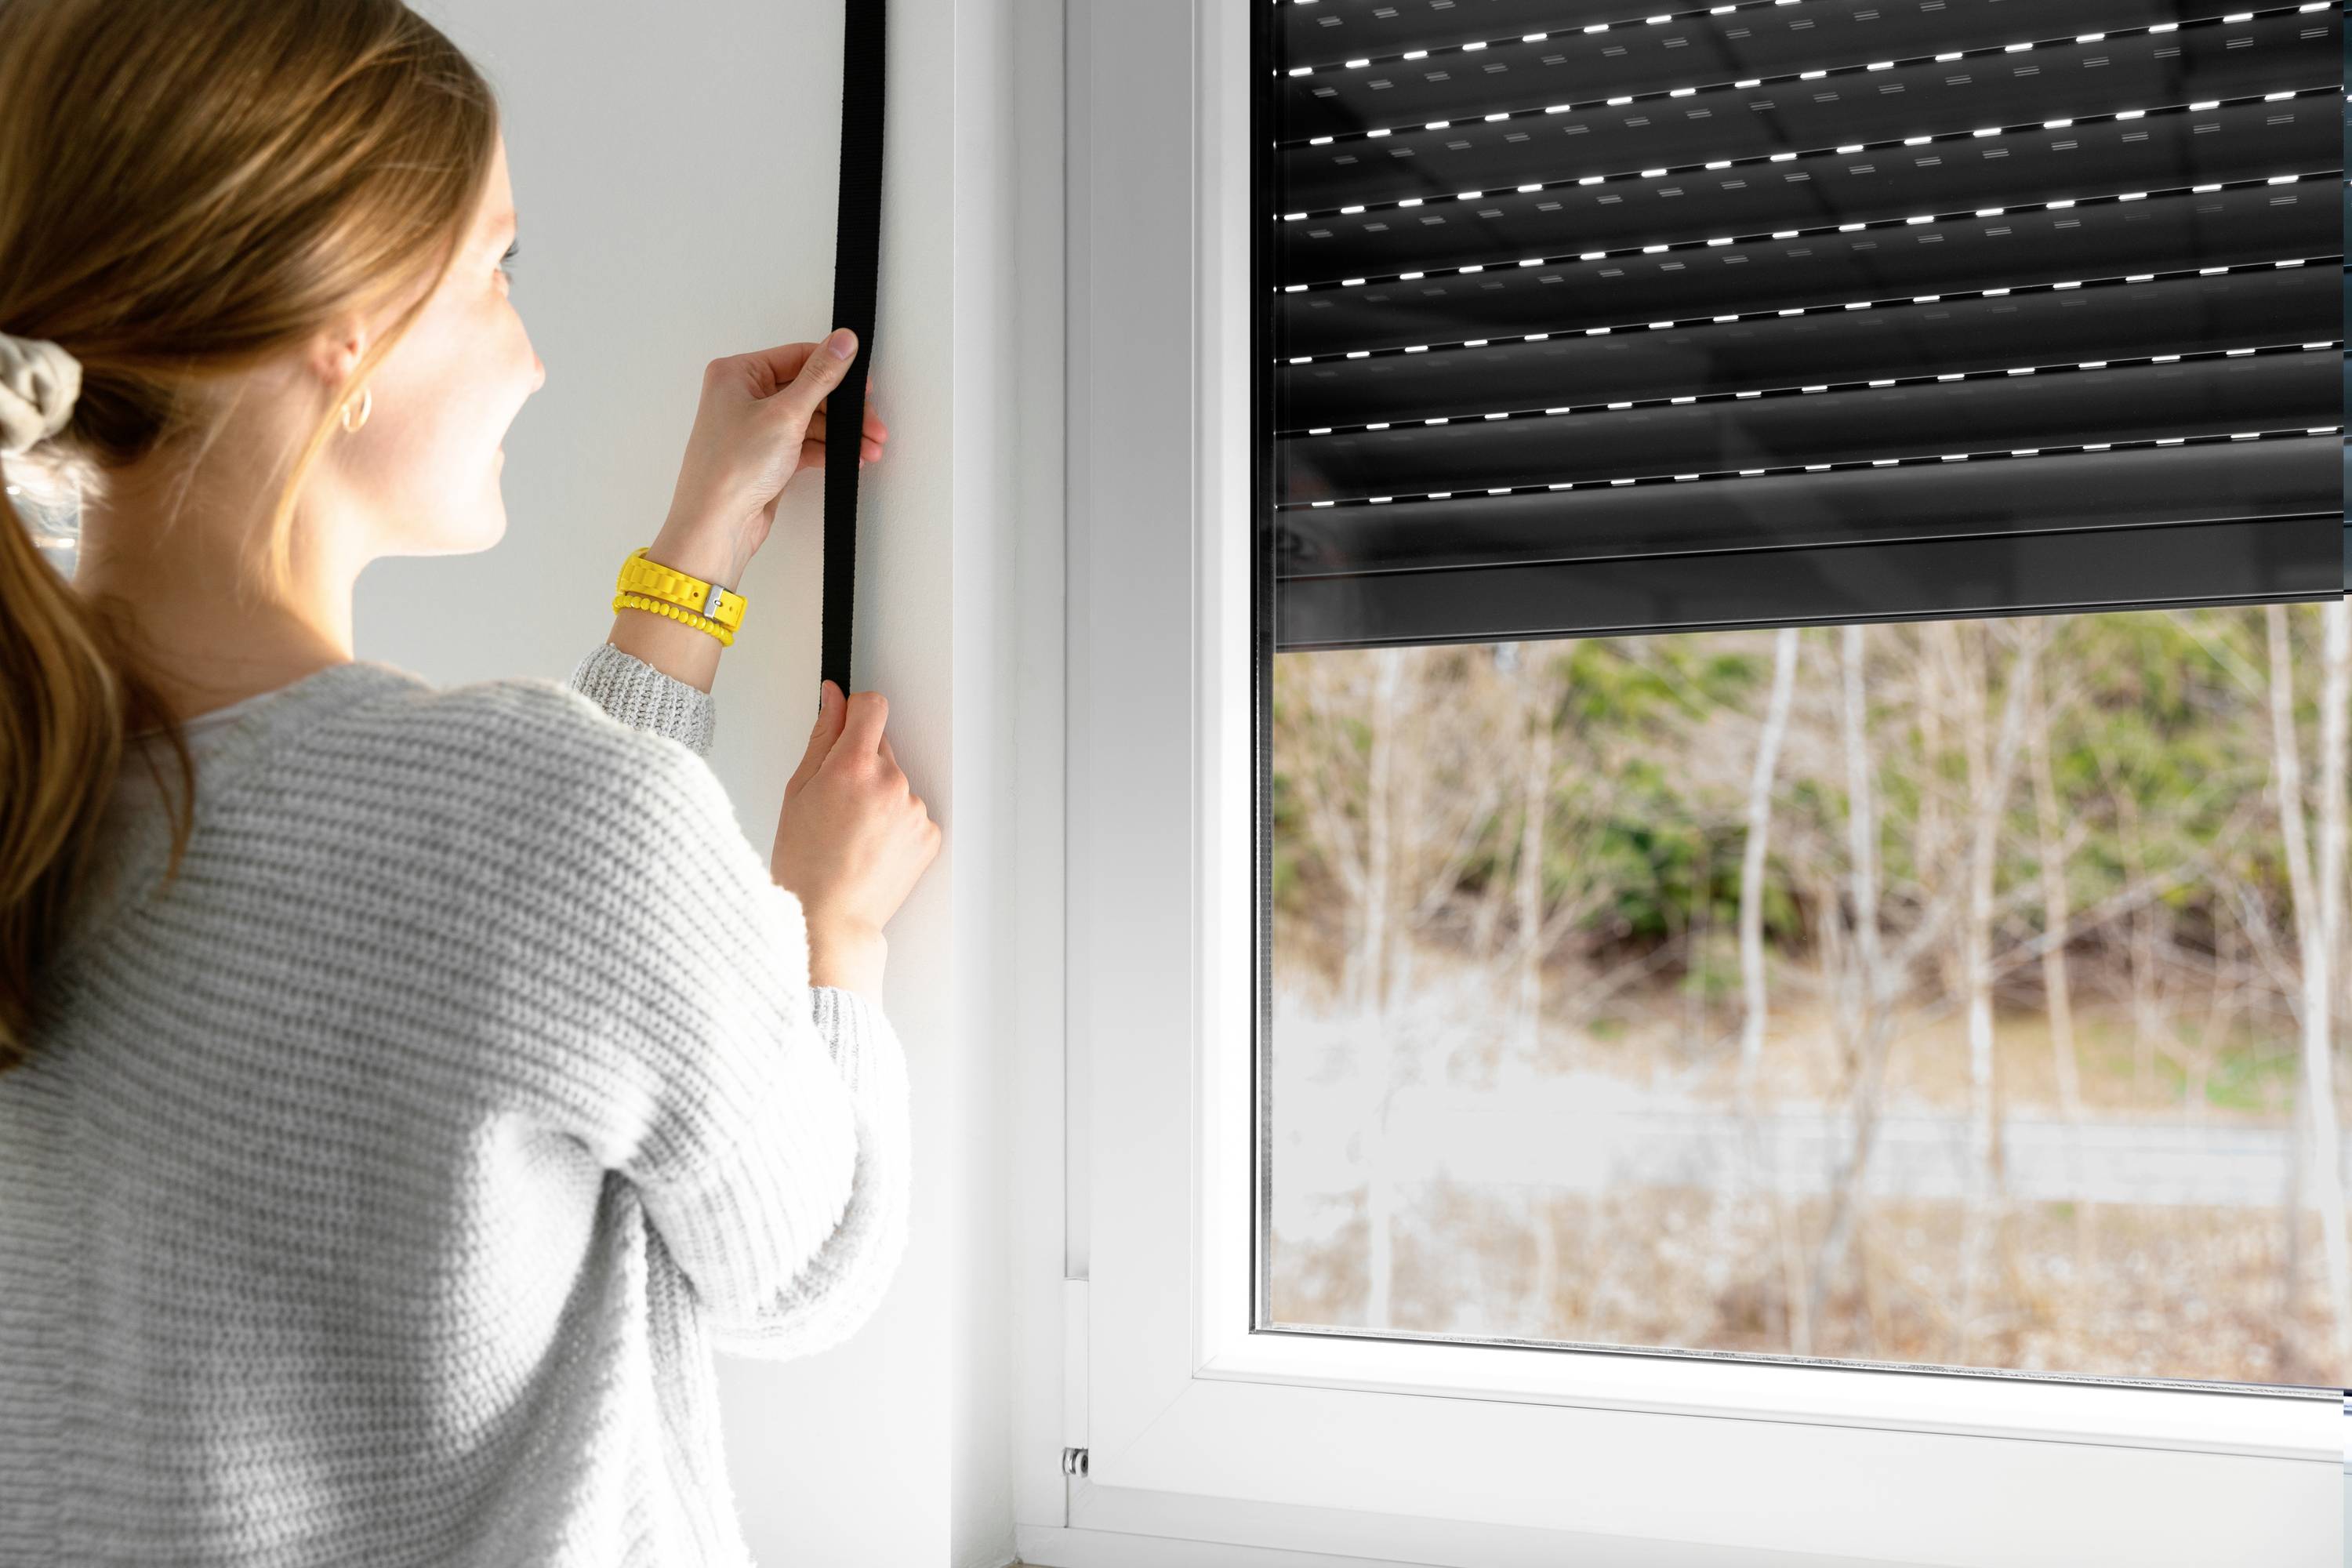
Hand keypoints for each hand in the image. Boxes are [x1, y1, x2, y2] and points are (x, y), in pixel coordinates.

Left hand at [658, 329, 889, 586]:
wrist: (716, 525)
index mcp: (737, 374)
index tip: (864, 384)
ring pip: (810, 419)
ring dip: (841, 434)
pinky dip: (828, 450)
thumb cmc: (731, 469)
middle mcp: (743, 396)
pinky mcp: (766, 454)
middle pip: (808, 390)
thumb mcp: (785, 413)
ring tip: (868, 448)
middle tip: (871, 424)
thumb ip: (820, 376)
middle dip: (844, 411)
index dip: (835, 370)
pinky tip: (849, 459)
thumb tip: (843, 342)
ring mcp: (755, 427)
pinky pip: (805, 443)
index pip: (798, 357)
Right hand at [771, 679, 941, 969]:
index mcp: (854, 766)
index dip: (856, 711)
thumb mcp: (798, 790)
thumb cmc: (803, 863)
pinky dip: (894, 824)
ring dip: (878, 797)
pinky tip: (869, 848)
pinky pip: (911, 813)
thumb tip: (834, 698)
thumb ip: (822, 737)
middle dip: (860, 764)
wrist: (827, 919)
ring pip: (896, 783)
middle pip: (881, 748)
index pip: (872, 706)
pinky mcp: (929, 835)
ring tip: (851, 834)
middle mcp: (892, 783)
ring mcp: (915, 810)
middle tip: (835, 803)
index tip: (847, 724)